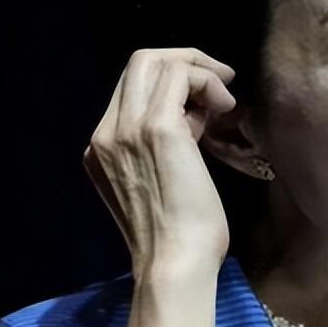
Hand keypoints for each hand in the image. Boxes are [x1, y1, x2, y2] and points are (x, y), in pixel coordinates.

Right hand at [82, 48, 236, 281]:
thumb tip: (193, 116)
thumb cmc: (178, 237)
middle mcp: (105, 133)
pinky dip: (209, 82)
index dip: (172, 84)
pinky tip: (226, 108)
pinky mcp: (158, 129)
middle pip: (139, 62)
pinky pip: (180, 76)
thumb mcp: (158, 184)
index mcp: (100, 149)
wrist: (174, 266)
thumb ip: (163, 147)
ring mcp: (126, 129)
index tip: (204, 107)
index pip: (131, 86)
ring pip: (155, 60)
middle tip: (221, 81)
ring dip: (200, 71)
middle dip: (185, 62)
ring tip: (224, 103)